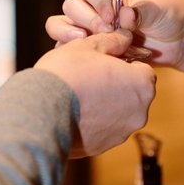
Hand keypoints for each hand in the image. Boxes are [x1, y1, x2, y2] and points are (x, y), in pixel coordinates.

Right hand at [35, 30, 155, 157]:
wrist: (40, 111)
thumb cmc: (67, 73)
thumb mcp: (88, 45)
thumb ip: (112, 40)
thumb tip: (125, 37)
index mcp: (142, 85)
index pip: (144, 70)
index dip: (125, 63)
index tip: (107, 62)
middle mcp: (139, 113)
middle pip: (133, 93)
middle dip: (118, 84)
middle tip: (93, 76)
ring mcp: (121, 133)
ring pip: (119, 112)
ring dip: (106, 104)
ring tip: (81, 93)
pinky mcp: (102, 147)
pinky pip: (103, 129)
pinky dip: (94, 121)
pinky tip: (74, 111)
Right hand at [46, 0, 183, 75]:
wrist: (178, 43)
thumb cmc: (170, 18)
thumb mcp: (159, 10)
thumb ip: (141, 11)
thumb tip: (125, 15)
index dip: (96, 0)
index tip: (111, 16)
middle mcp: (97, 8)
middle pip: (73, 6)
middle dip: (86, 19)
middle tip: (105, 33)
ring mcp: (92, 29)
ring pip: (63, 24)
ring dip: (68, 32)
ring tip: (83, 41)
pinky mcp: (92, 50)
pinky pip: (68, 47)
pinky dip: (69, 50)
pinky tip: (79, 57)